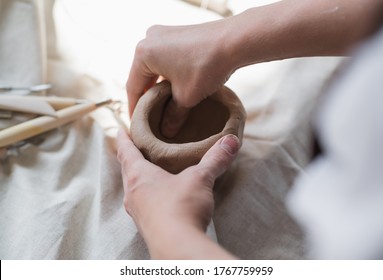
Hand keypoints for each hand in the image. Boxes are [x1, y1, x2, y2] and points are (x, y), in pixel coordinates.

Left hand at [116, 129, 239, 258]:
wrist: (178, 247)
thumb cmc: (181, 208)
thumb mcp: (200, 178)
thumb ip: (215, 159)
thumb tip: (230, 140)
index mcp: (139, 176)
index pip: (126, 151)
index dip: (124, 139)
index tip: (121, 130)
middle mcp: (133, 194)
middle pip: (127, 171)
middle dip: (130, 159)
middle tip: (136, 149)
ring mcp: (138, 212)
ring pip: (133, 190)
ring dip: (138, 180)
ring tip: (148, 174)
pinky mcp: (147, 226)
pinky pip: (143, 206)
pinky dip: (148, 197)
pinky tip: (160, 200)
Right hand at [126, 20, 235, 136]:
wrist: (234, 41)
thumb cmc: (206, 67)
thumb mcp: (186, 97)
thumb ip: (173, 115)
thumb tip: (167, 130)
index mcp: (143, 53)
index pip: (133, 87)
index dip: (135, 108)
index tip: (137, 124)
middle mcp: (149, 39)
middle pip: (142, 75)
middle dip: (146, 96)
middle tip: (149, 116)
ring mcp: (164, 33)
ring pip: (155, 66)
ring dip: (158, 85)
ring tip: (163, 104)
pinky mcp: (178, 33)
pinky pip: (166, 57)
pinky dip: (168, 73)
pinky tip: (175, 87)